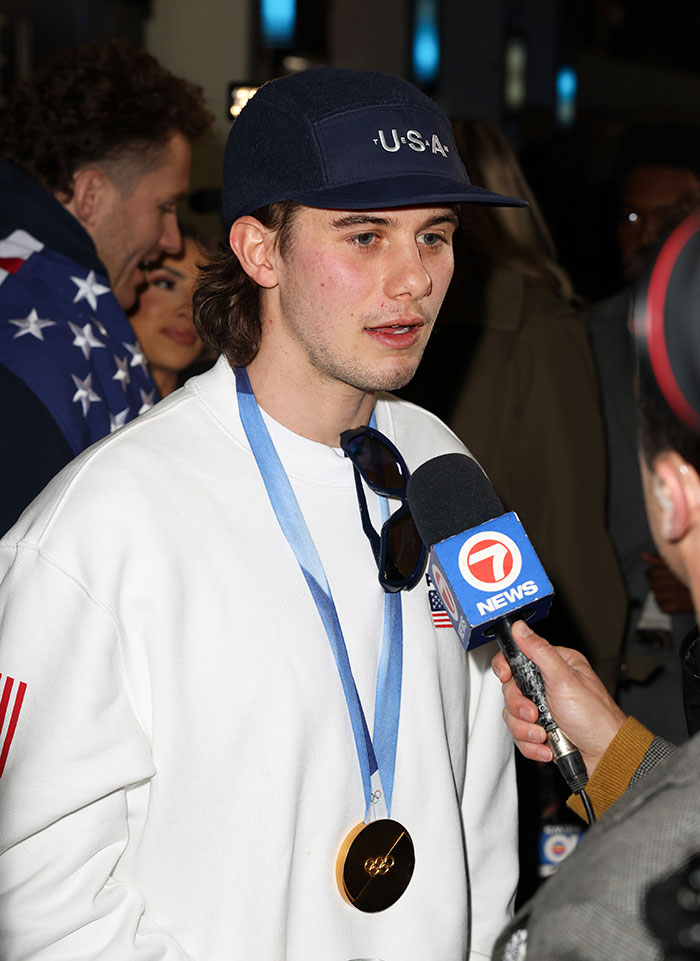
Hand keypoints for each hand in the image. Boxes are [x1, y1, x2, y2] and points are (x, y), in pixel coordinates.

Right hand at [491, 620, 626, 776]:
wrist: (606, 756)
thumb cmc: (595, 717)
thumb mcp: (564, 679)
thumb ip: (539, 651)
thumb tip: (520, 628)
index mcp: (555, 665)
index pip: (518, 657)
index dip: (506, 667)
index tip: (506, 676)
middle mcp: (548, 685)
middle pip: (511, 689)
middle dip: (520, 707)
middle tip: (535, 713)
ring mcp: (544, 708)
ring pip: (513, 715)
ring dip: (526, 729)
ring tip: (543, 734)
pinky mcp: (541, 729)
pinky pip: (520, 735)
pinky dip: (531, 744)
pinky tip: (547, 745)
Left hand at [642, 552, 692, 612]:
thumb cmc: (693, 574)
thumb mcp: (679, 563)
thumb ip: (659, 559)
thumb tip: (643, 556)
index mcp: (675, 567)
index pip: (651, 573)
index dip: (655, 575)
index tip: (663, 576)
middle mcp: (676, 578)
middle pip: (653, 584)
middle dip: (659, 585)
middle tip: (670, 585)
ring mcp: (679, 592)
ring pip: (657, 596)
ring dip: (662, 595)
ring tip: (673, 593)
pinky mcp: (680, 606)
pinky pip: (663, 607)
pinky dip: (666, 606)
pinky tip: (675, 602)